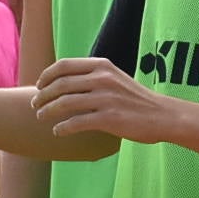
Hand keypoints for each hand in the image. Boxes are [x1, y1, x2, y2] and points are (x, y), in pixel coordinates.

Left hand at [30, 55, 177, 141]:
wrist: (163, 115)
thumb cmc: (137, 99)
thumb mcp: (115, 78)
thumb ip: (93, 76)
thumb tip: (65, 82)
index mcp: (102, 66)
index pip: (64, 65)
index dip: (46, 75)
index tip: (39, 86)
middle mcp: (102, 79)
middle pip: (60, 84)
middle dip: (43, 95)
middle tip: (35, 104)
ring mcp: (105, 99)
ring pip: (65, 103)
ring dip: (48, 111)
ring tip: (41, 117)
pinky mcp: (109, 119)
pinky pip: (76, 122)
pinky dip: (63, 127)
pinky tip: (58, 131)